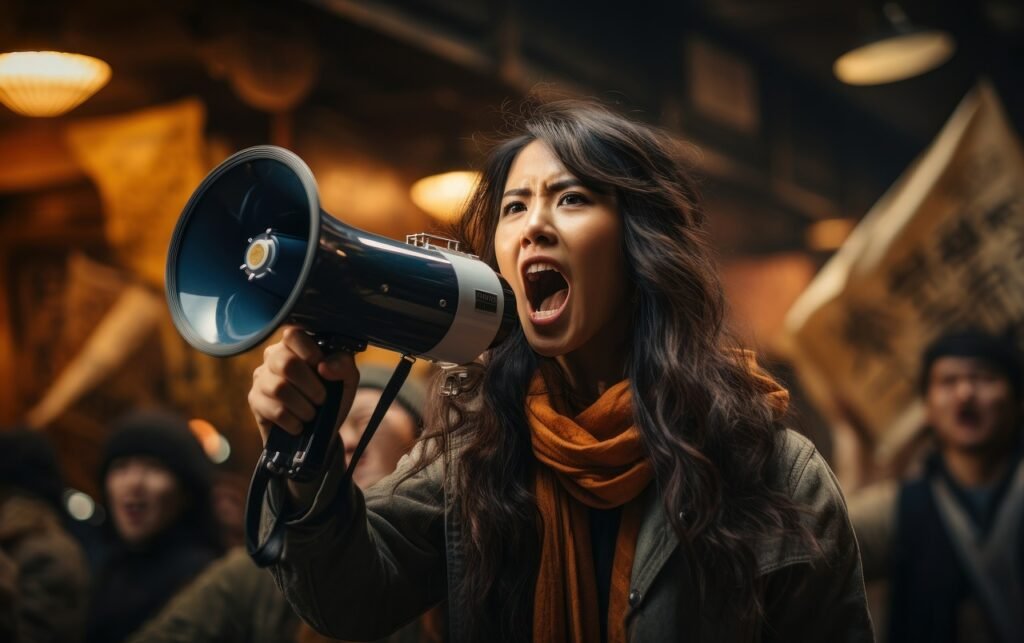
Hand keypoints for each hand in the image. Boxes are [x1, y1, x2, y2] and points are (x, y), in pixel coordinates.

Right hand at [248, 326, 359, 444]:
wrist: (319, 430)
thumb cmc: (332, 397)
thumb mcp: (346, 378)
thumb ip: (343, 365)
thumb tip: (324, 367)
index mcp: (295, 345)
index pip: (293, 334)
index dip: (310, 352)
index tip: (323, 371)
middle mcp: (273, 357)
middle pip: (286, 363)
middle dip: (310, 386)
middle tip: (322, 399)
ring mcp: (261, 378)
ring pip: (279, 389)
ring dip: (303, 407)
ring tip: (311, 414)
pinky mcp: (255, 400)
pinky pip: (274, 410)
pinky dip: (293, 421)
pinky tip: (299, 425)